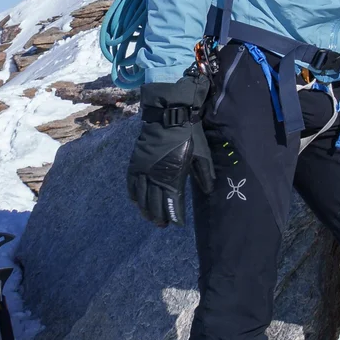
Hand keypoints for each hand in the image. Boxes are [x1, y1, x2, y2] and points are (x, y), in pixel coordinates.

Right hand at [125, 75, 215, 226]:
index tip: (178, 224)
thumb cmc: (189, 134)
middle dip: (159, 216)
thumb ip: (204, 174)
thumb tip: (208, 190)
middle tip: (163, 224)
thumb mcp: (202, 154)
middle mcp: (156, 177)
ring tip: (150, 218)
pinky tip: (136, 201)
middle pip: (155, 204)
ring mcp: (144, 170)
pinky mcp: (136, 163)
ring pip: (141, 197)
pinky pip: (131, 183)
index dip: (175, 216)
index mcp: (174, 176)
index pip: (172, 203)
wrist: (170, 115)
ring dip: (145, 210)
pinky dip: (133, 194)